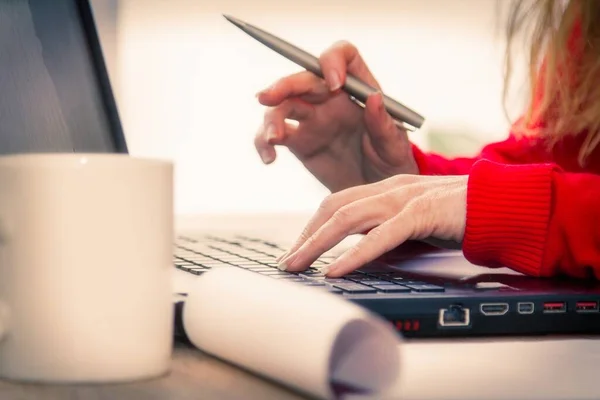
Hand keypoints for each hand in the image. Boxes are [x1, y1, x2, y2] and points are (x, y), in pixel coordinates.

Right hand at [254, 41, 418, 192]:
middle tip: (268, 97)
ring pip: (283, 105)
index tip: (334, 84)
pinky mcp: (297, 141)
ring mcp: (312, 118)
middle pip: (304, 78)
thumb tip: (373, 97)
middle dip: (284, 85)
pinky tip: (269, 158)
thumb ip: (383, 123)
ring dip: (271, 117)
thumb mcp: (394, 146)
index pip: (343, 57)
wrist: (374, 190)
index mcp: (358, 89)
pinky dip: (264, 142)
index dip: (333, 62)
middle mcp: (331, 97)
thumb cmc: (390, 163)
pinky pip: (273, 134)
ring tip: (272, 139)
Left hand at [277, 175, 467, 276]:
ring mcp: (405, 198)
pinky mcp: (423, 213)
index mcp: (387, 189)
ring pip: (348, 218)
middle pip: (334, 208)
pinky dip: (355, 253)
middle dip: (305, 237)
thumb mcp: (415, 223)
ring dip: (317, 244)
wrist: (503, 203)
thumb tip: (362, 253)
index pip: (337, 204)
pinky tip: (336, 269)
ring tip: (297, 266)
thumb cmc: (461, 215)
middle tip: (286, 263)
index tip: (297, 250)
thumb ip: (388, 232)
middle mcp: (390, 189)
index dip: (313, 227)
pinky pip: (381, 235)